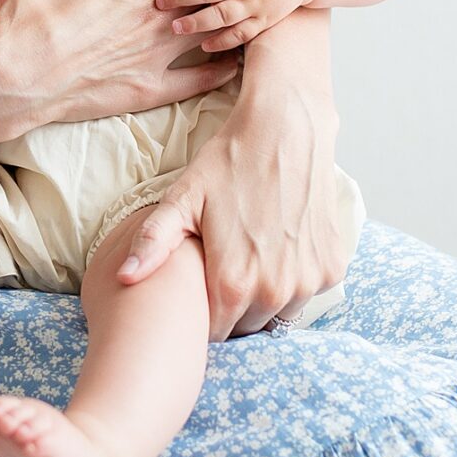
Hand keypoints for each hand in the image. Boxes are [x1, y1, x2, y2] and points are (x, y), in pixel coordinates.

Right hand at [0, 0, 242, 128]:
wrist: (15, 74)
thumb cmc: (22, 22)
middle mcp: (149, 11)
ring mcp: (153, 51)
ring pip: (207, 29)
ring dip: (226, 20)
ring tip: (245, 13)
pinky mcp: (149, 87)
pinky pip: (198, 78)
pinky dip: (219, 69)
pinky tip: (233, 64)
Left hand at [116, 11, 344, 336]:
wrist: (287, 125)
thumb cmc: (229, 161)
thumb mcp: (183, 199)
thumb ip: (153, 243)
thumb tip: (124, 279)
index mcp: (234, 285)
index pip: (212, 331)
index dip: (202, 313)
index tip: (198, 288)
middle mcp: (276, 292)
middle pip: (247, 326)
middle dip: (233, 308)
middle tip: (224, 268)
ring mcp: (309, 281)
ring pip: (279, 312)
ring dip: (265, 296)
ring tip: (252, 256)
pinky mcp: (332, 267)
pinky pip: (308, 292)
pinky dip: (295, 278)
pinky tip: (280, 245)